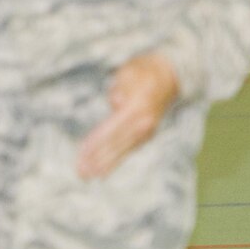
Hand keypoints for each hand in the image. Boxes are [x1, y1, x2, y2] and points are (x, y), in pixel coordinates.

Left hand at [77, 54, 180, 179]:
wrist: (169, 75)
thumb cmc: (142, 72)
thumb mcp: (129, 73)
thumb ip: (121, 89)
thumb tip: (116, 103)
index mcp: (137, 108)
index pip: (112, 129)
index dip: (96, 142)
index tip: (82, 153)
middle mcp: (143, 123)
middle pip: (115, 144)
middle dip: (97, 158)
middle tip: (81, 172)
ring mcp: (146, 131)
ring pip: (121, 151)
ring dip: (104, 164)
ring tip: (87, 176)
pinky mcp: (146, 136)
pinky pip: (127, 151)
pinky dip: (114, 161)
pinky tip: (103, 171)